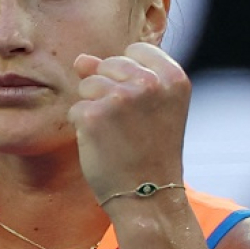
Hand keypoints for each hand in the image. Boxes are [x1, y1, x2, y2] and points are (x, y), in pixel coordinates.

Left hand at [70, 42, 189, 205]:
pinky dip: (82, 128)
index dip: (129, 76)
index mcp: (173, 77)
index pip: (136, 51)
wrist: (148, 197)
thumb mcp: (149, 108)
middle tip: (128, 126)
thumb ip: (120, 76)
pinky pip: (76, 109)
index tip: (140, 106)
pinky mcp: (93, 116)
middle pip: (109, 64)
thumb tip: (80, 60)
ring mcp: (120, 97)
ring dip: (94, 108)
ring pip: (88, 84)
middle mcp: (150, 83)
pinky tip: (102, 146)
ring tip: (116, 136)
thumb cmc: (150, 152)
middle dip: (109, 91)